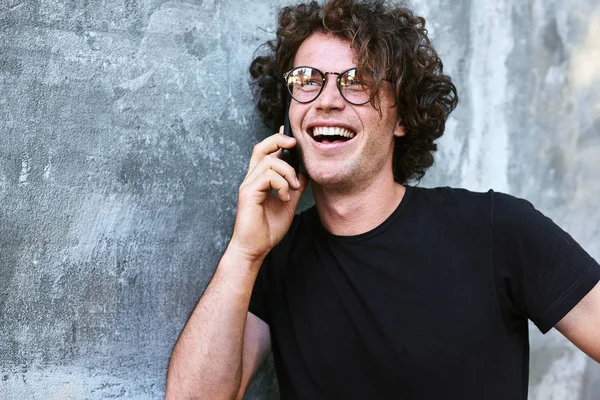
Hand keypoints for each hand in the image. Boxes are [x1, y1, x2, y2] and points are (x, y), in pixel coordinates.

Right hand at [230, 129, 308, 264]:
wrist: (255, 248)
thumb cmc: (267, 229)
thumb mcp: (289, 203)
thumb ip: (295, 186)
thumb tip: (305, 171)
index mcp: (260, 180)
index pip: (266, 152)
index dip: (277, 139)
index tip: (291, 135)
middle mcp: (252, 179)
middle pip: (261, 148)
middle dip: (279, 140)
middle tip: (294, 145)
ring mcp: (248, 185)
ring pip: (270, 162)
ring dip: (287, 173)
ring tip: (292, 189)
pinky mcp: (248, 193)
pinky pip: (268, 177)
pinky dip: (281, 185)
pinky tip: (285, 198)